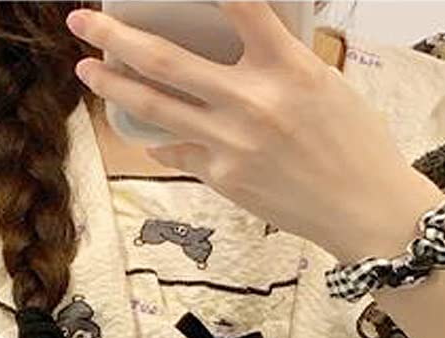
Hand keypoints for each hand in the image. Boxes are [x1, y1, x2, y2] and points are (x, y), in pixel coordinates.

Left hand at [64, 1, 413, 257]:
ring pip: (156, 108)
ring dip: (113, 86)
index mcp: (288, 67)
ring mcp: (232, 143)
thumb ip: (277, 61)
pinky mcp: (223, 178)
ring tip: (86, 70)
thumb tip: (239, 43)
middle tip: (81, 21)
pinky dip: (160, 138)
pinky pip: (179, 150)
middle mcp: (253, 102)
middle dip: (114, 37)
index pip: (240, 4)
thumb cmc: (354, 143)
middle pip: (165, 60)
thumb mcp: (325, 83)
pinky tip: (146, 132)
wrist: (363, 210)